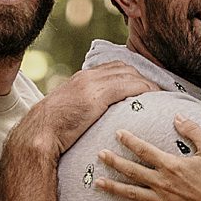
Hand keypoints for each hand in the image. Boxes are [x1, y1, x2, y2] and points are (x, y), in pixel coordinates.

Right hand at [26, 61, 156, 154]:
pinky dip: (144, 89)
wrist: (39, 134)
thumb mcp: (71, 110)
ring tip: (160, 94)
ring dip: (147, 83)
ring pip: (129, 74)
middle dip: (143, 75)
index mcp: (81, 78)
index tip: (145, 83)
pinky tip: (154, 97)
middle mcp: (87, 76)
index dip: (132, 73)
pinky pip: (128, 86)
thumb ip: (85, 106)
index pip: (113, 67)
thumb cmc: (53, 129)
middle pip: (124, 67)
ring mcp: (91, 84)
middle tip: (158, 89)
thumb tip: (97, 115)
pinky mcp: (96, 96)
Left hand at [96, 114, 200, 200]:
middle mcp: (163, 184)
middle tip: (99, 155)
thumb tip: (177, 116)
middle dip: (113, 162)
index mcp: (171, 165)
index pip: (144, 150)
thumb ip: (193, 131)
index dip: (129, 140)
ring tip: (98, 184)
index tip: (118, 133)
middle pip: (132, 171)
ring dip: (113, 188)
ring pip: (132, 194)